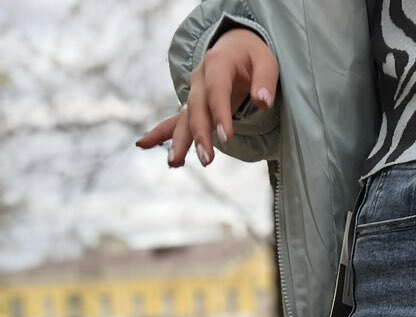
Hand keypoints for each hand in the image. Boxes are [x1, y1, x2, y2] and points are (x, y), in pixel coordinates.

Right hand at [135, 27, 278, 167]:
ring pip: (184, 119)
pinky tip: (142, 145)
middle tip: (206, 159)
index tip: (226, 138)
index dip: (220, 114)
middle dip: (200, 135)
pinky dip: (160, 134)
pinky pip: (175, 121)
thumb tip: (263, 102)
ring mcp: (194, 93)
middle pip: (196, 109)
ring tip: (174, 163)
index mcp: (217, 64)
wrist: (235, 46)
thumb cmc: (252, 56)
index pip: (217, 91)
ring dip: (178, 141)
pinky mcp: (192, 106)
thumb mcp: (266, 61)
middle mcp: (200, 79)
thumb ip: (265, 81)